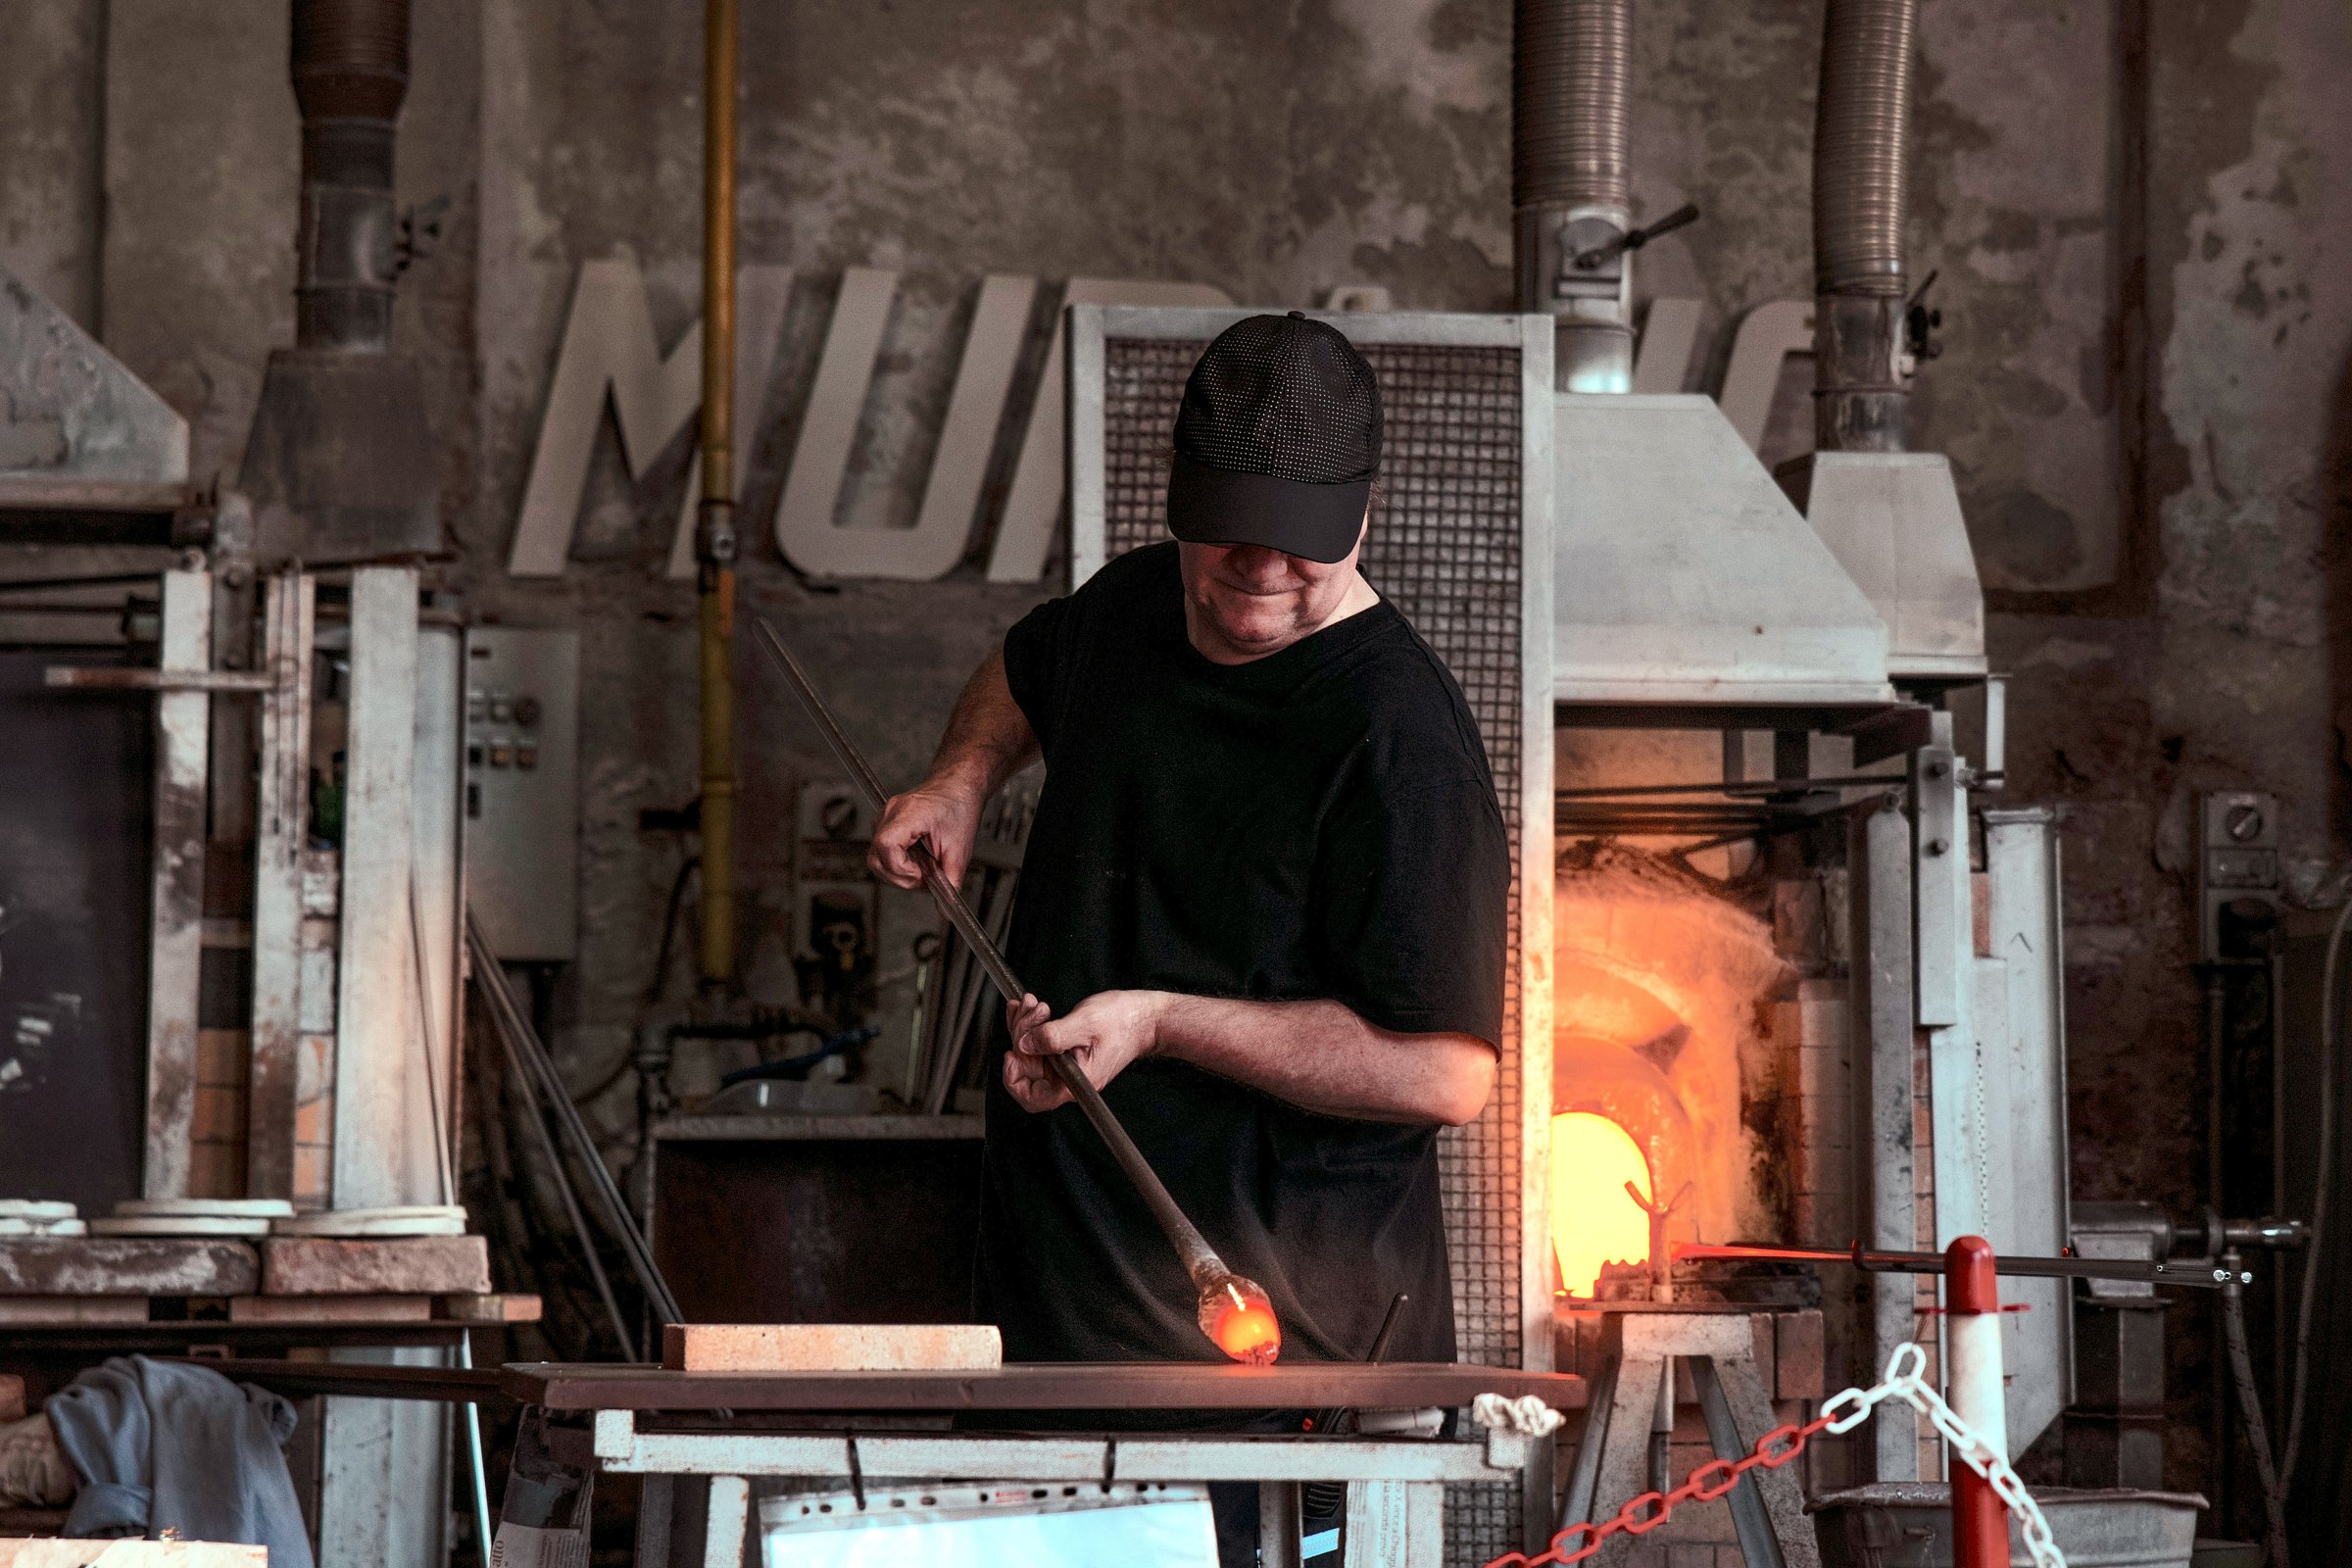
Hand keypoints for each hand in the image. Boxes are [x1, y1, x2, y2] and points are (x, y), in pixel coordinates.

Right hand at [868, 781, 982, 889]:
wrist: (957, 787)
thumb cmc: (959, 808)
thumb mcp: (960, 850)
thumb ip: (952, 881)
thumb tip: (946, 907)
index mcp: (909, 813)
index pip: (886, 846)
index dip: (901, 869)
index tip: (921, 874)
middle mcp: (890, 812)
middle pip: (876, 858)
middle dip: (899, 876)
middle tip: (924, 877)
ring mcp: (885, 816)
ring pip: (876, 857)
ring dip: (898, 871)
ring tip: (922, 868)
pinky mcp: (886, 822)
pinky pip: (882, 850)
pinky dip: (897, 861)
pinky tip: (916, 859)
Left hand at [1002, 990, 1167, 1112]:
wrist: (1146, 1017)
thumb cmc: (1124, 1021)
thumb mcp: (1085, 1024)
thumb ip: (1052, 1036)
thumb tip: (1023, 1044)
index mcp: (1075, 1082)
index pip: (1033, 1097)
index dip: (1015, 1079)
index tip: (1011, 1053)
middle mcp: (1069, 1079)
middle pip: (1028, 1069)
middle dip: (1022, 1036)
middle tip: (1032, 1008)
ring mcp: (1068, 1066)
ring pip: (1032, 1053)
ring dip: (1026, 1026)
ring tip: (1033, 1003)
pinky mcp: (1068, 1052)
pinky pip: (1041, 1044)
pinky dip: (1033, 1025)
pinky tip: (1032, 1007)